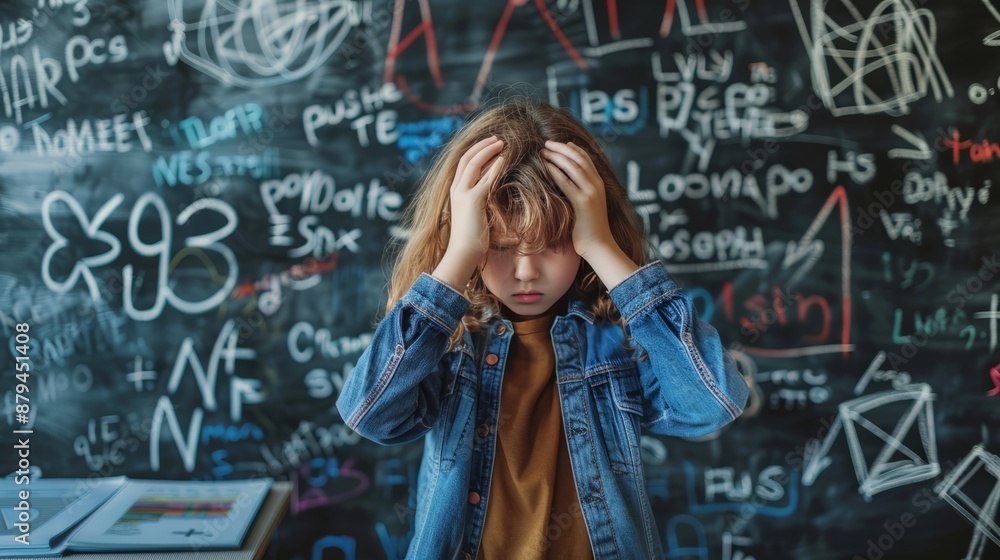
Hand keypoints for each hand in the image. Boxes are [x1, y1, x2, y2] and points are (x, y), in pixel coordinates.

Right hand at [448, 135, 504, 260]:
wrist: (462, 252)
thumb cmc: (471, 237)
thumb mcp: (475, 213)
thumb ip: (480, 199)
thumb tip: (492, 190)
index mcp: (455, 191)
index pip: (464, 163)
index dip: (476, 151)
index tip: (490, 145)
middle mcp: (456, 189)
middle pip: (467, 158)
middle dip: (483, 146)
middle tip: (498, 138)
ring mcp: (463, 193)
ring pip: (475, 163)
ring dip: (490, 151)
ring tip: (502, 143)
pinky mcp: (472, 200)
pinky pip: (485, 178)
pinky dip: (495, 166)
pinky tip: (504, 159)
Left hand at [543, 140, 638, 288]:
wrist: (599, 246)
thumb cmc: (589, 229)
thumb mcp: (586, 206)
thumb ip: (579, 192)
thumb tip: (566, 185)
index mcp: (599, 184)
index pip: (587, 159)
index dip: (573, 149)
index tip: (561, 143)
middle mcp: (597, 185)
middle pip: (579, 158)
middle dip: (562, 148)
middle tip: (547, 143)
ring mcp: (591, 193)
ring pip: (573, 167)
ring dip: (557, 156)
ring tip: (544, 151)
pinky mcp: (583, 203)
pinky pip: (567, 183)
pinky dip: (555, 172)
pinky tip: (545, 167)